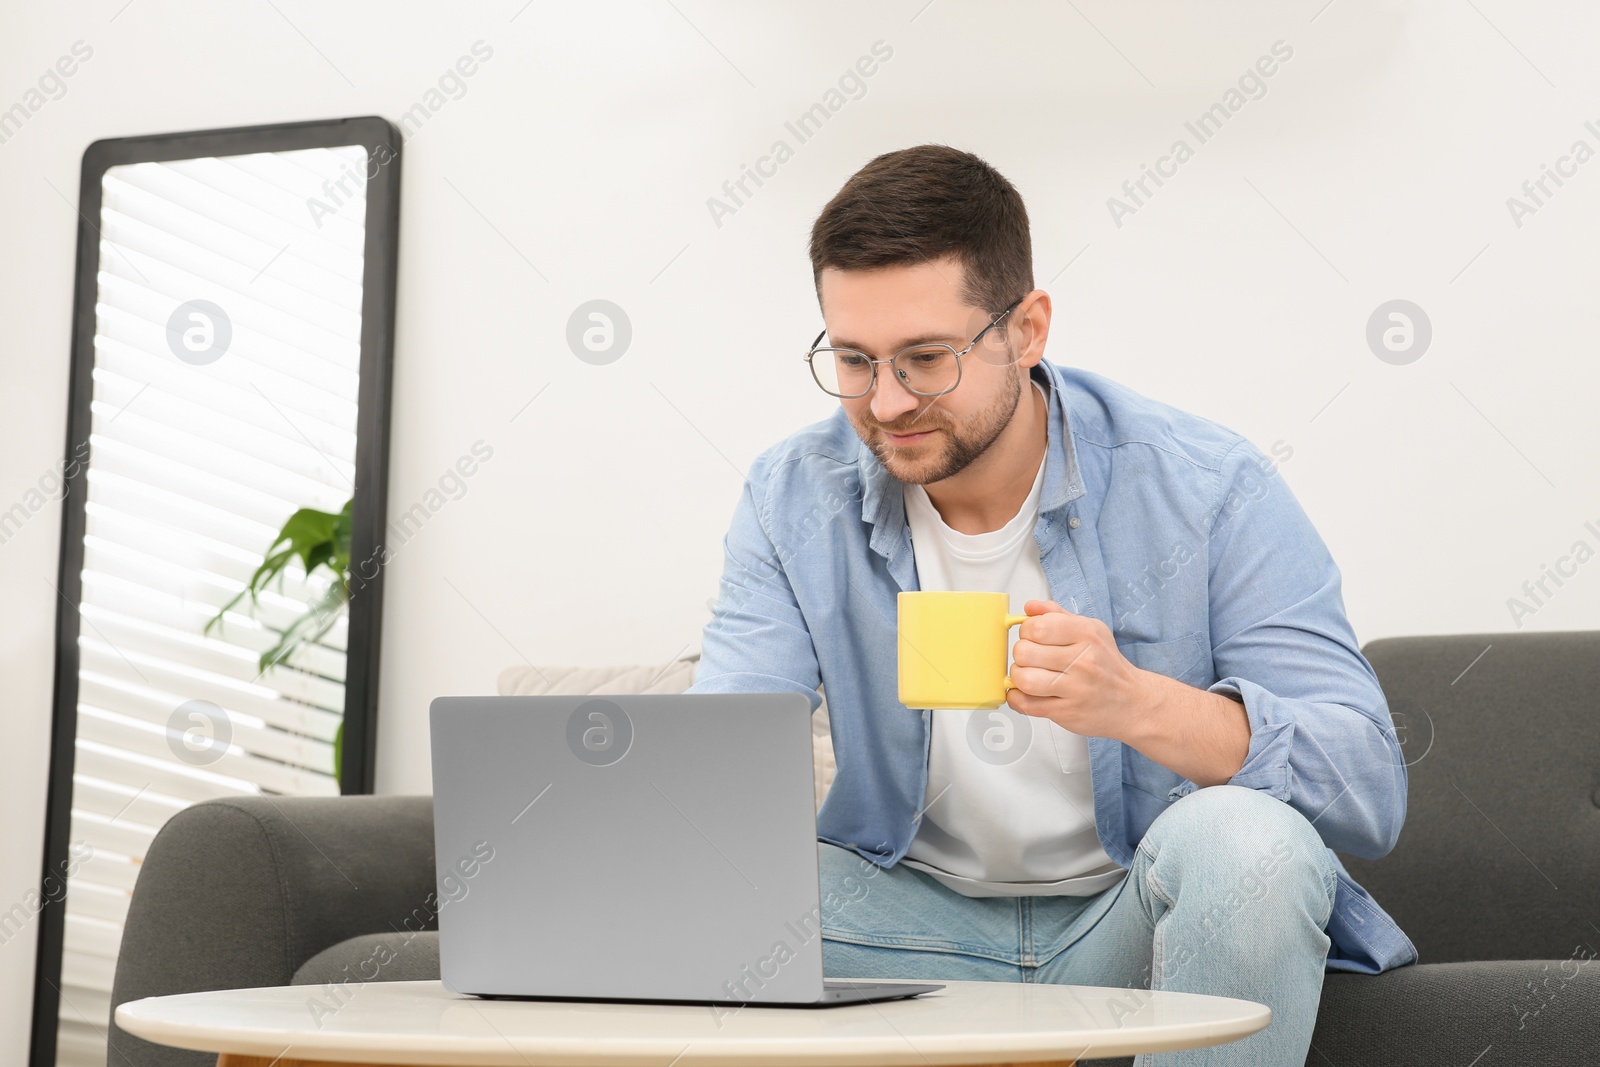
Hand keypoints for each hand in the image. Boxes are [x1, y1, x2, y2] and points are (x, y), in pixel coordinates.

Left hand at [1005, 599, 1154, 742]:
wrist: (1132, 702)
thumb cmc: (1107, 665)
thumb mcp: (1090, 630)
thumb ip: (1057, 615)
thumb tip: (1030, 607)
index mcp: (1086, 634)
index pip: (1037, 626)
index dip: (1026, 631)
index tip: (1032, 637)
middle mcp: (1083, 661)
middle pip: (1025, 652)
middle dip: (1021, 654)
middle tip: (1030, 658)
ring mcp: (1076, 689)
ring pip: (1024, 679)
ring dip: (1018, 677)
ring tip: (1028, 675)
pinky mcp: (1067, 712)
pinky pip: (1027, 705)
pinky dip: (1017, 698)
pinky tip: (1025, 693)